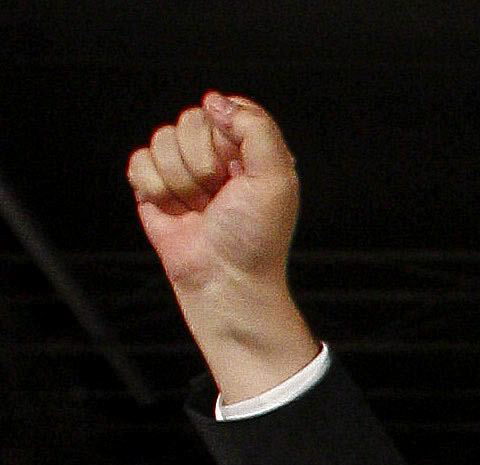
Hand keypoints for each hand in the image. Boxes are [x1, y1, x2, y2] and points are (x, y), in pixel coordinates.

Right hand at [127, 96, 316, 402]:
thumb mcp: (276, 178)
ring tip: (200, 211)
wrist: (225, 284)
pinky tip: (174, 211)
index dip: (224, 137)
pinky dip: (154, 188)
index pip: (222, 108)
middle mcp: (213, 158)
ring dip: (181, 181)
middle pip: (188, 120)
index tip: (237, 171)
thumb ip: (256, 126)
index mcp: (245, 150)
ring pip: (161, 140)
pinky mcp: (153, 191)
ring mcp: (182, 173)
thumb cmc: (254, 240)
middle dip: (202, 163)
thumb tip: (215, 102)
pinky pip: (139, 162)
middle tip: (218, 198)